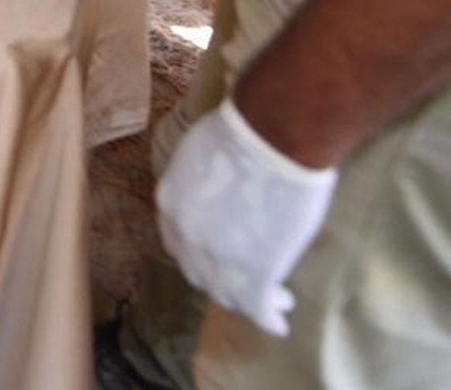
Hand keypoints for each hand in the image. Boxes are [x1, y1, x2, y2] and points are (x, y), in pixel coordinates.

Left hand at [155, 98, 336, 336]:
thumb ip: (203, 179)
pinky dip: (268, 316)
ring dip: (250, 299)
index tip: (218, 256)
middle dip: (221, 279)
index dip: (199, 251)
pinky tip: (280, 319)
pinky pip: (257, 305)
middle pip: (199, 270)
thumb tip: (220, 184)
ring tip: (275, 299)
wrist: (272, 135)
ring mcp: (218, 257)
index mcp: (170, 200)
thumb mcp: (203, 152)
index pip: (178, 239)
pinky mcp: (253, 273)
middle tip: (244, 282)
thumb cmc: (246, 130)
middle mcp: (186, 234)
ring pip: (229, 292)